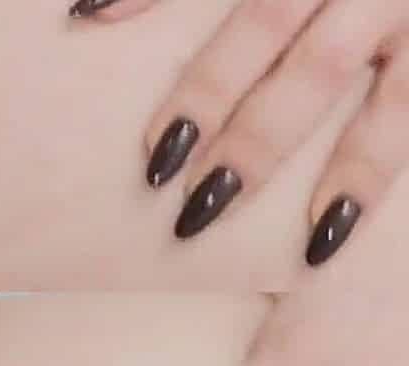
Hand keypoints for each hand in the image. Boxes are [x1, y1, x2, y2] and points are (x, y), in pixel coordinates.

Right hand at [70, 0, 408, 265]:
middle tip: (200, 208)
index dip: (359, 178)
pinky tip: (90, 15)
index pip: (396, 114)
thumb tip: (375, 123)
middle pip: (310, 77)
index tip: (316, 241)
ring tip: (157, 152)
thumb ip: (404, 72)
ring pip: (257, 23)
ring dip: (203, 91)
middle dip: (254, 148)